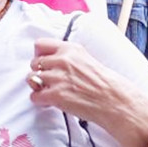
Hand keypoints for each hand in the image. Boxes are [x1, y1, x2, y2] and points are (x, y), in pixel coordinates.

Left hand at [27, 38, 147, 146]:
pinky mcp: (56, 95)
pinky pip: (34, 96)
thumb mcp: (86, 59)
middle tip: (50, 82)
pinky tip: (51, 101)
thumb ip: (67, 57)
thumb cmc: (105, 83)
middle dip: (40, 73)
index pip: (40, 44)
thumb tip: (47, 62)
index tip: (44, 64)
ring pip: (31, 79)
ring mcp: (58, 77)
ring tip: (51, 92)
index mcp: (70, 49)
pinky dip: (40, 100)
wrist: (116, 101)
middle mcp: (62, 60)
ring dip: (39, 87)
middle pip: (34, 63)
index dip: (39, 55)